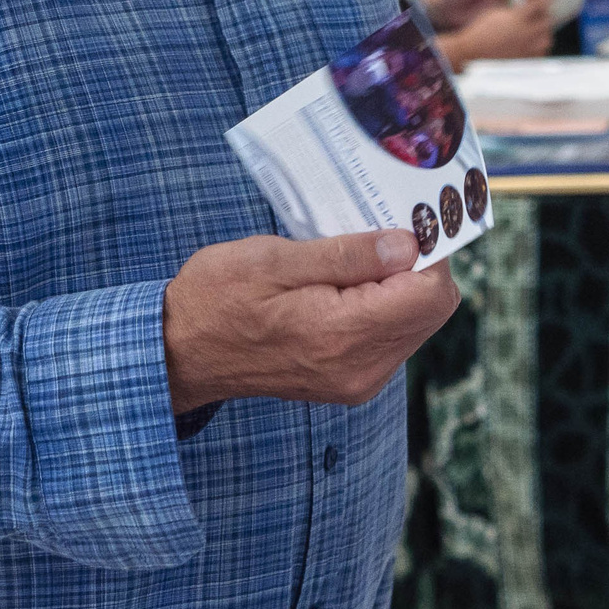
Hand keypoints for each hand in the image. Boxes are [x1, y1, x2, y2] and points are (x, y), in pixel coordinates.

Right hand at [163, 229, 459, 411]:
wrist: (177, 353)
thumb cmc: (216, 299)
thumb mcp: (274, 260)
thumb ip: (348, 255)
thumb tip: (408, 246)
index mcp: (344, 336)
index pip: (430, 294)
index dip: (426, 253)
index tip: (397, 226)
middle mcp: (362, 369)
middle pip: (431, 310)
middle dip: (414, 268)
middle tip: (371, 239)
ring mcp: (357, 381)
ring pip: (415, 324)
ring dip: (396, 288)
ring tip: (347, 266)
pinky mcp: (350, 382)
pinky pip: (391, 339)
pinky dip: (380, 308)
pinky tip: (342, 291)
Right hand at [437, 0, 552, 68]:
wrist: (472, 53)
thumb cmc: (480, 32)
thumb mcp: (495, 13)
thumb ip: (512, 10)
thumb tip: (524, 7)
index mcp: (517, 18)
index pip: (539, 3)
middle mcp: (525, 33)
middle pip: (546, 21)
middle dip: (544, 15)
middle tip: (540, 12)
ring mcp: (527, 48)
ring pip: (546, 39)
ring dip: (544, 32)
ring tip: (537, 30)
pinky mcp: (524, 61)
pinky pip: (541, 53)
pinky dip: (539, 47)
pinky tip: (532, 44)